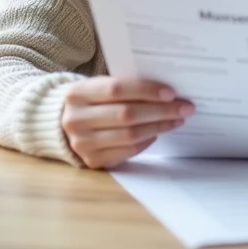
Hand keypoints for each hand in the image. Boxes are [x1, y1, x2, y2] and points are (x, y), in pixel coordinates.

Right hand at [61, 77, 193, 168]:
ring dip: (159, 127)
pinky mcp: (92, 161)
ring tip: (176, 119)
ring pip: (129, 135)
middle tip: (185, 107)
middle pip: (126, 114)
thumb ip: (125, 87)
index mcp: (77, 94)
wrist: (63, 124)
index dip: (146, 90)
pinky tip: (157, 132)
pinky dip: (146, 141)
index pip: (116, 89)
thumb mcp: (98, 88)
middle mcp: (75, 119)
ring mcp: (82, 143)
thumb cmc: (92, 101)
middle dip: (161, 111)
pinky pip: (127, 151)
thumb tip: (166, 92)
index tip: (171, 92)